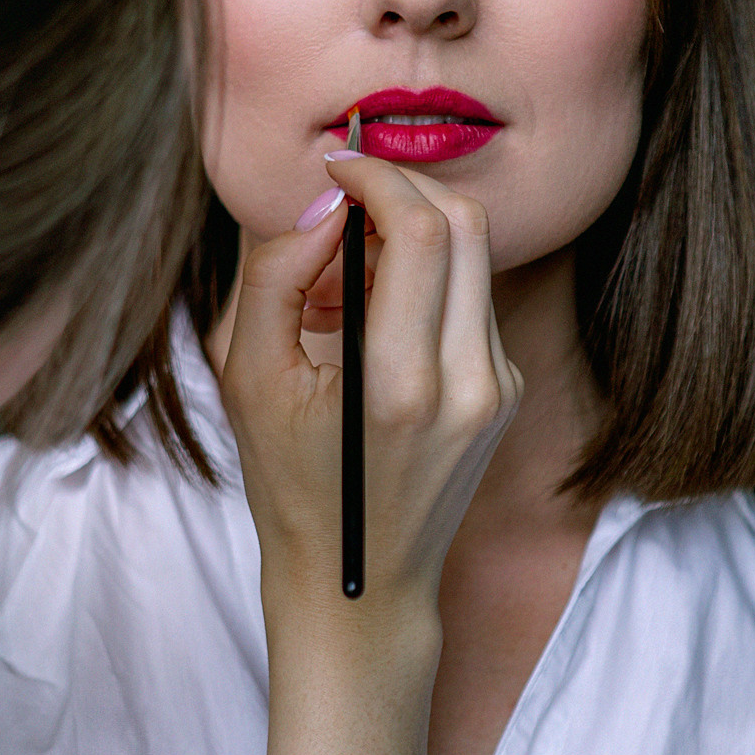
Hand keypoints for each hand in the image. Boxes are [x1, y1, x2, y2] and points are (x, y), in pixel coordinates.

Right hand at [221, 155, 522, 648]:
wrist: (361, 585)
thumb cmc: (292, 487)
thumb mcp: (248, 380)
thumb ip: (275, 276)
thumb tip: (323, 205)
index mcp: (401, 384)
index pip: (421, 231)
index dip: (376, 178)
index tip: (334, 169)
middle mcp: (469, 383)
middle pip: (464, 225)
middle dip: (400, 193)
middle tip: (338, 215)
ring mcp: (498, 388)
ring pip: (473, 255)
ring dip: (409, 235)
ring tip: (339, 283)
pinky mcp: (506, 390)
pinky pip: (472, 297)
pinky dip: (423, 280)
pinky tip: (368, 321)